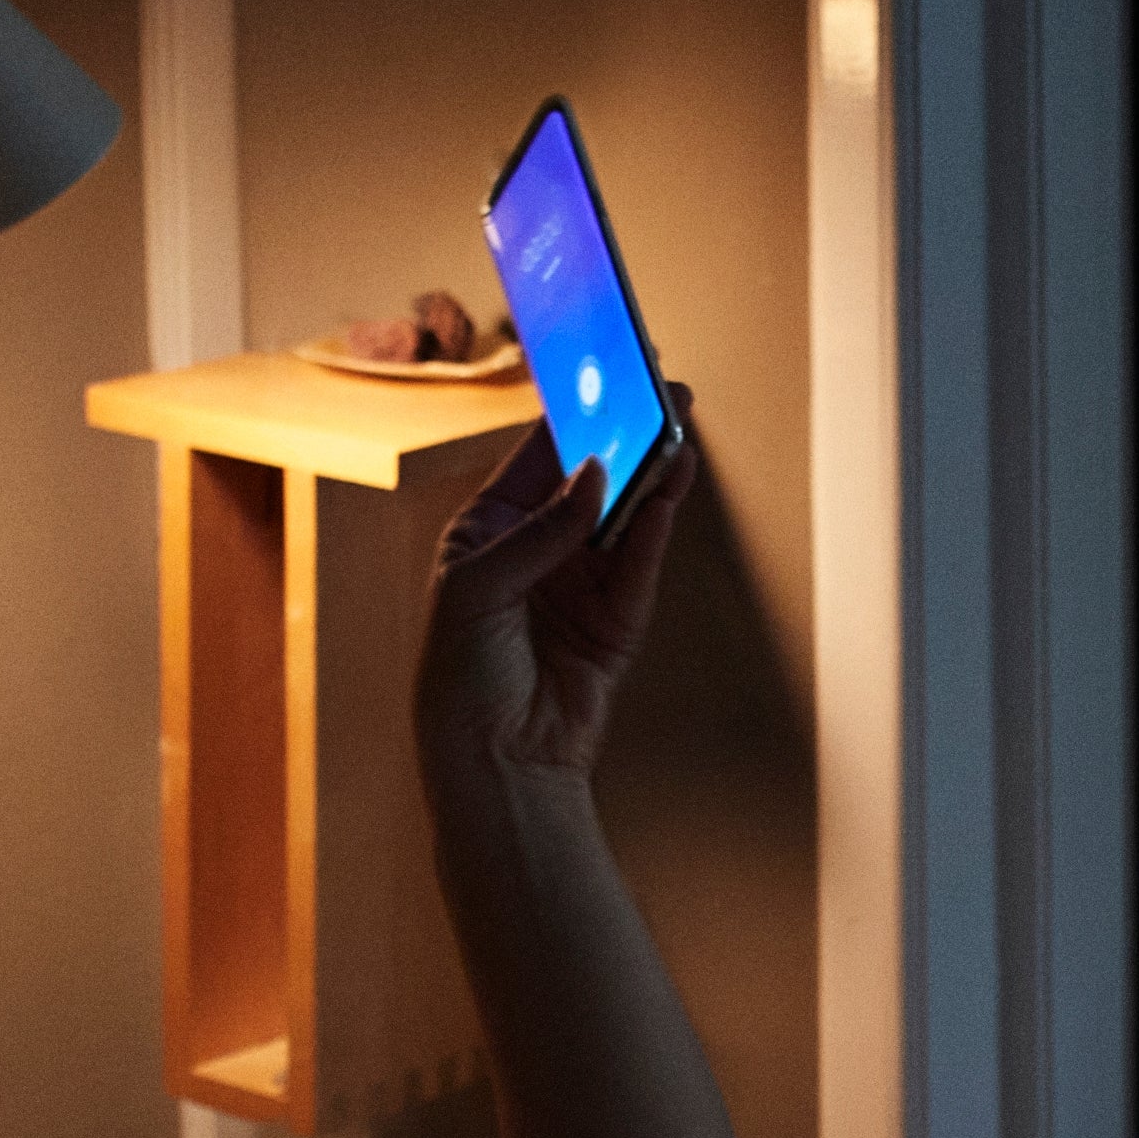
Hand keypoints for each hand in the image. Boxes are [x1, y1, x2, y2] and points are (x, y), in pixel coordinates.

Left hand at [418, 411, 697, 790]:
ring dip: (652, 476)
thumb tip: (593, 476)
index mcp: (488, 532)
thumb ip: (540, 532)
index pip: (534, 458)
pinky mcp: (618, 621)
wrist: (495, 767)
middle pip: (590, 480)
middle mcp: (537, 551)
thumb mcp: (477, 591)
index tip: (600, 370)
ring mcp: (580, 585)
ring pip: (625, 517)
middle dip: (625, 437)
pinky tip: (669, 494)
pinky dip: (656, 530)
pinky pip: (641, 565)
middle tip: (660, 391)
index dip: (570, 414)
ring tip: (679, 434)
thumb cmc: (460, 682)